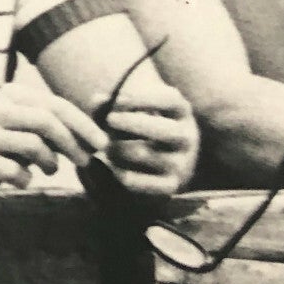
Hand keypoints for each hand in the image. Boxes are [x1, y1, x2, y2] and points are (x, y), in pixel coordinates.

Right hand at [0, 83, 107, 195]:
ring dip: (51, 163)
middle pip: (46, 121)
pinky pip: (14, 171)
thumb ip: (50, 129)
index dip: (83, 125)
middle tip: (85, 162)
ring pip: (33, 145)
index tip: (102, 144)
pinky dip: (26, 179)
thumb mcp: (20, 128)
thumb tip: (91, 140)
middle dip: (72, 144)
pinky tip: (24, 180)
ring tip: (50, 171)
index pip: (55, 104)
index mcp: (10, 95)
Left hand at [98, 79, 197, 197]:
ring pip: (146, 154)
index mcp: (180, 112)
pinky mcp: (171, 185)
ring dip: (120, 148)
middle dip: (134, 123)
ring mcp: (181, 163)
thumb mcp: (127, 111)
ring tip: (107, 147)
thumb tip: (97, 100)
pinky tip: (112, 168)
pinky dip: (125, 175)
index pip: (170, 101)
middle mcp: (186, 137)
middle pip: (165, 130)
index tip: (118, 98)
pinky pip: (147, 183)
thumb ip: (109, 104)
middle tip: (110, 119)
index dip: (144, 99)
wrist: (157, 164)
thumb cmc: (135, 127)